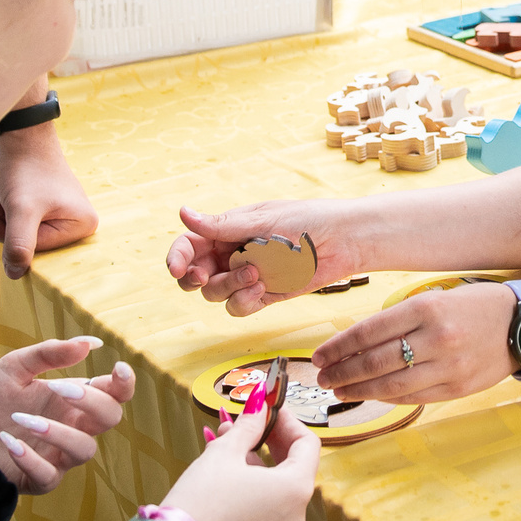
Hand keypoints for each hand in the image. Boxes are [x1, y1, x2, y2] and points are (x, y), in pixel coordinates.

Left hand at [0, 122, 99, 278]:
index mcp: (84, 224)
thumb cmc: (26, 170)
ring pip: (24, 225)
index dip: (6, 236)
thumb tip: (15, 276)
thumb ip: (18, 245)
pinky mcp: (50, 199)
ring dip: (1, 212)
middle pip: (31, 237)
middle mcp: (79, 218)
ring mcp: (65, 208)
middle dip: (3, 222)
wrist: (23, 131)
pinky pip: (25, 212)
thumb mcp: (21, 211)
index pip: (37, 248)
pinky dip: (6, 203)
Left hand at [0, 336, 133, 493]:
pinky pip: (49, 476)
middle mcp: (70, 427)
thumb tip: (90, 343)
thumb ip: (48, 354)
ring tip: (22, 418)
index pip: (114, 394)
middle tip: (58, 389)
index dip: (125, 384)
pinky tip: (9, 443)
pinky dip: (31, 459)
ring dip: (58, 432)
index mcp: (70, 400)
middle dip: (92, 402)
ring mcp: (55, 456)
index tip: (117, 368)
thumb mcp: (12, 368)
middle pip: (109, 419)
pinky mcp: (35, 480)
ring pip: (84, 450)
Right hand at [157, 398, 320, 520]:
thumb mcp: (226, 452)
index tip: (268, 407)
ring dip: (256, 456)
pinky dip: (252, 479)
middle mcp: (296, 512)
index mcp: (295, 489)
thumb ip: (248, 425)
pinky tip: (227, 464)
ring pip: (278, 481)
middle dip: (271, 437)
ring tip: (226, 436)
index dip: (288, 420)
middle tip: (251, 419)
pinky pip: (267, 499)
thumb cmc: (202, 501)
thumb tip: (259, 404)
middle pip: (295, 463)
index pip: (307, 444)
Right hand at [170, 202, 364, 313]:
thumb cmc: (307, 221)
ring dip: (228, 287)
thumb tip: (183, 213)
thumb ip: (222, 225)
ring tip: (255, 274)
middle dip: (196, 279)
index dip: (177, 257)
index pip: (189, 245)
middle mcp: (231, 254)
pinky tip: (261, 290)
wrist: (343, 242)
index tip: (177, 268)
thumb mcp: (263, 220)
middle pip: (196, 275)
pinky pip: (238, 307)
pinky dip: (244, 302)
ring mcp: (246, 277)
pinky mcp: (262, 296)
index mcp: (227, 230)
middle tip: (205, 278)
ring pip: (216, 294)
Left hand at [312, 282, 518, 405]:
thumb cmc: (475, 306)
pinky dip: (386, 397)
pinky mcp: (458, 388)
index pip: (368, 331)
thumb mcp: (438, 297)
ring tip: (339, 390)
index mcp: (427, 308)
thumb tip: (358, 342)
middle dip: (341, 372)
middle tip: (322, 378)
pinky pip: (412, 397)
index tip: (319, 356)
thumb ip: (401, 319)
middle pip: (374, 361)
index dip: (338, 347)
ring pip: (390, 385)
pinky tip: (371, 395)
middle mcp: (436, 338)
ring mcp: (448, 366)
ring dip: (358, 390)